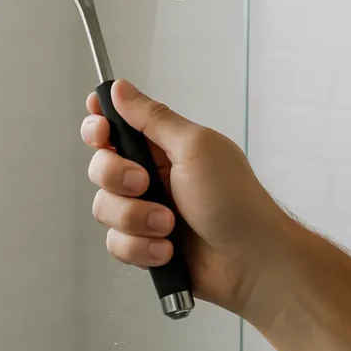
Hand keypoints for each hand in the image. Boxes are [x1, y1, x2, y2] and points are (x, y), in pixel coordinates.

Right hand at [80, 79, 289, 317]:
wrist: (252, 262)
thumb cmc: (235, 200)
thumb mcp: (195, 147)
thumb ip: (153, 118)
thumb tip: (120, 88)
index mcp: (164, 144)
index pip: (116, 123)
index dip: (98, 125)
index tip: (101, 132)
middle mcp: (151, 174)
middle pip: (100, 166)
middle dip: (116, 177)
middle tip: (144, 183)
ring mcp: (146, 210)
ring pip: (105, 208)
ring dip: (135, 219)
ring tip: (169, 225)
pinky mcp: (144, 243)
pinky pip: (116, 243)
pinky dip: (142, 247)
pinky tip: (167, 249)